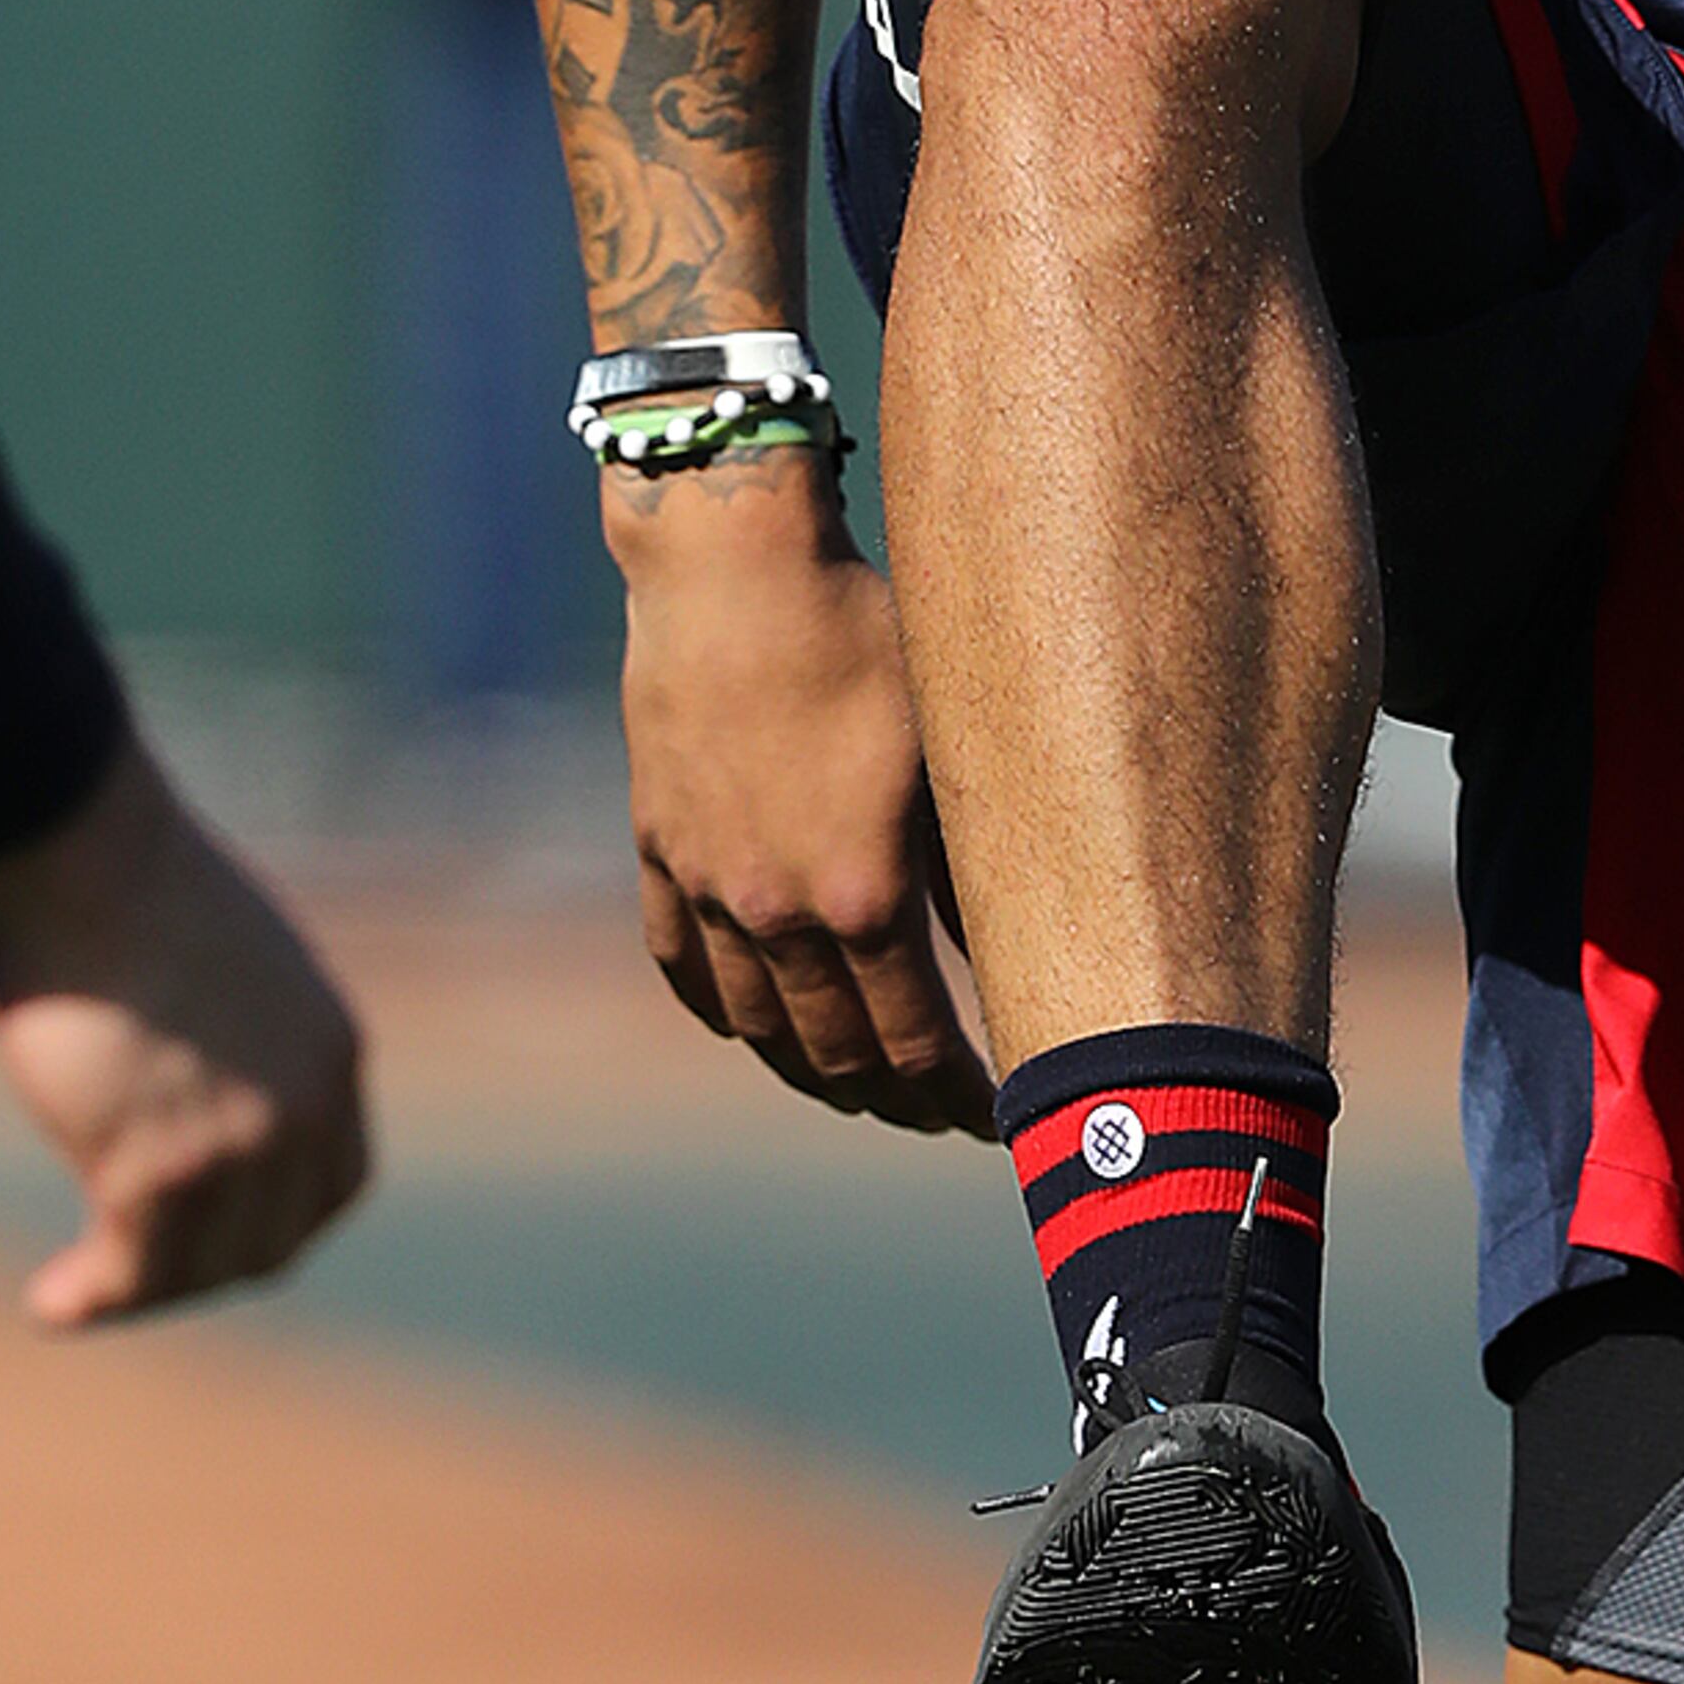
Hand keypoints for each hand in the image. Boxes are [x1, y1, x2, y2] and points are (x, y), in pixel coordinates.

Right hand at [0, 731, 371, 1328]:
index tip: (212, 1237)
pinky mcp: (156, 1170)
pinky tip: (50, 1304)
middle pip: (269, 1240)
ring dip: (136, 1294)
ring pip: (199, 1267)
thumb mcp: (229, 962)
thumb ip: (240, 1032)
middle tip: (130, 1275)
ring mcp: (236, 1147)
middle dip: (202, 1270)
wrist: (83, 851)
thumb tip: (196, 1074)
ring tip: (72, 1298)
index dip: (273, 1224)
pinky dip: (92, 1299)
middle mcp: (304, 1110)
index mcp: (331, 1052)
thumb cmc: (125, 886)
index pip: (333, 1184)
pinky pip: (133, 1271)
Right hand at [612, 447, 985, 1131]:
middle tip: (931, 1116)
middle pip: (835, 1052)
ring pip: (755, 1025)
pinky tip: (748, 1026)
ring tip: (852, 1087)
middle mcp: (776, 912)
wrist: (734, 564)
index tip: (994, 1118)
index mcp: (863, 896)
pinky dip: (718, 1011)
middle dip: (891, 1098)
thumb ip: (973, 873)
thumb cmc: (866, 638)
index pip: (916, 1043)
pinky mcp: (659, 846)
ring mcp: (707, 885)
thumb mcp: (948, 752)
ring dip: (807, 1071)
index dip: (956, 1097)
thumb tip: (1023, 961)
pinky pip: (680, 963)